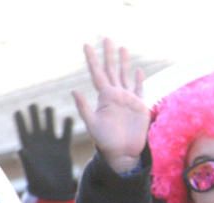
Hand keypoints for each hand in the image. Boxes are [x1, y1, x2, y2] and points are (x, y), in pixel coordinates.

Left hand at [14, 104, 75, 199]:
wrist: (54, 191)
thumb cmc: (39, 182)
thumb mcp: (32, 171)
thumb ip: (27, 160)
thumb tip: (21, 149)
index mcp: (29, 147)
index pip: (23, 130)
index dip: (20, 121)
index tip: (18, 111)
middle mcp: (39, 143)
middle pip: (36, 124)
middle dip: (34, 115)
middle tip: (33, 105)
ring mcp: (51, 144)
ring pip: (50, 126)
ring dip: (49, 118)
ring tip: (48, 108)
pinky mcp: (63, 148)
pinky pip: (65, 134)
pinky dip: (67, 126)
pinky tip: (68, 118)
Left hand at [73, 38, 148, 174]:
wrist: (123, 153)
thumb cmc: (105, 142)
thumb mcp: (92, 124)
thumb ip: (84, 108)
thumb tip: (74, 90)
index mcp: (105, 97)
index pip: (98, 73)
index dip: (92, 59)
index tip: (86, 45)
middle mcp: (116, 95)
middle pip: (112, 70)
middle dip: (109, 54)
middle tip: (106, 38)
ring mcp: (128, 99)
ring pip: (125, 76)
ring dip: (124, 62)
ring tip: (122, 47)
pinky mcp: (139, 106)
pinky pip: (139, 89)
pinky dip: (138, 80)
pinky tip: (138, 70)